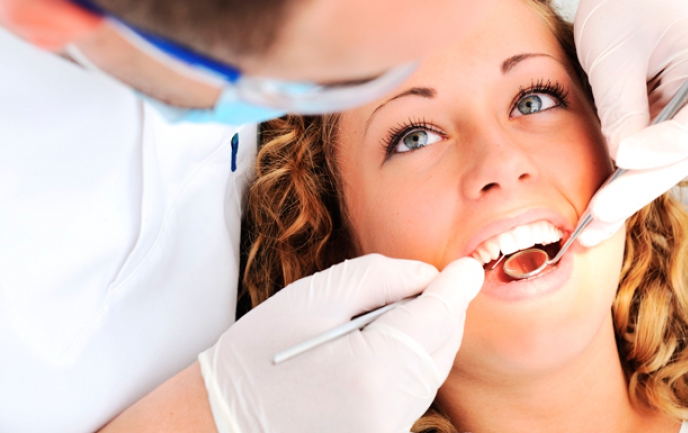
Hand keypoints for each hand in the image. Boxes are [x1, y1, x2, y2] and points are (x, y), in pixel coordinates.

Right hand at [199, 254, 482, 432]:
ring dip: (423, 339)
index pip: (436, 320)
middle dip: (438, 312)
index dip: (455, 289)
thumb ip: (380, 277)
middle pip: (440, 349)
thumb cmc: (256, 356)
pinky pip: (410, 397)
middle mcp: (388, 414)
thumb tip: (432, 276)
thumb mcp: (311, 298)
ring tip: (384, 318)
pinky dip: (406, 366)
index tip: (468, 270)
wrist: (219, 422)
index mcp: (372, 371)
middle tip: (418, 286)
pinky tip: (377, 349)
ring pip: (428, 374)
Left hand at [573, 0, 687, 245]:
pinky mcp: (668, 121)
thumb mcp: (614, 53)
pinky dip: (622, 182)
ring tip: (588, 230)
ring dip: (627, 196)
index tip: (624, 158)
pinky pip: (649, 157)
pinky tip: (594, 215)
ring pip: (664, 163)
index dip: (666, 144)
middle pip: (682, 152)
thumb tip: (621, 162)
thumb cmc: (622, 5)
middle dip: (637, 186)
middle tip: (597, 214)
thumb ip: (621, 108)